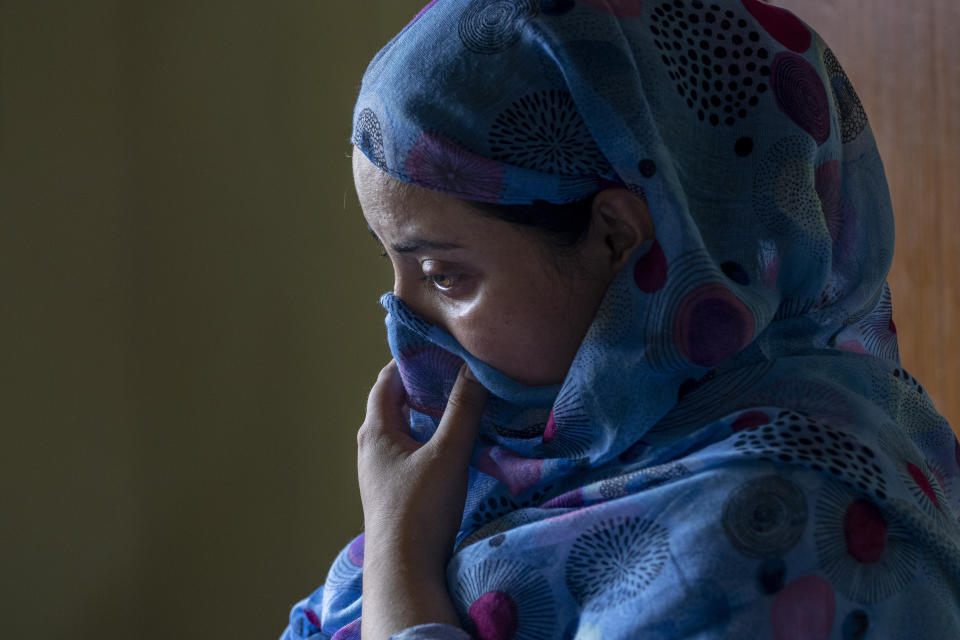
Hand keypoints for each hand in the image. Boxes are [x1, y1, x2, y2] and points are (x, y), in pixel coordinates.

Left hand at [357, 359, 487, 639]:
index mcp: (376, 432)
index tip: (437, 350)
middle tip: (452, 376)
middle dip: (420, 388)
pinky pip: (407, 454)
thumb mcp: (448, 453)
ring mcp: (379, 474)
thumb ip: (464, 409)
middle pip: (392, 406)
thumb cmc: (420, 507)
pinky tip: (450, 450)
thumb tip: (476, 366)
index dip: (409, 361)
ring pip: (401, 432)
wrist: (404, 570)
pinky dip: (426, 442)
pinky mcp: (392, 494)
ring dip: (424, 417)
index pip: (386, 382)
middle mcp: (371, 449)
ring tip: (455, 408)